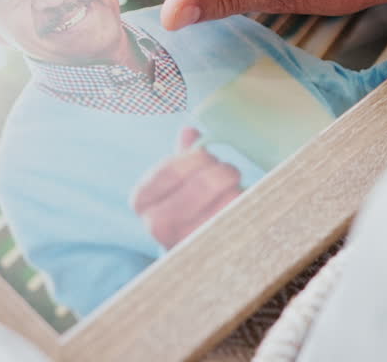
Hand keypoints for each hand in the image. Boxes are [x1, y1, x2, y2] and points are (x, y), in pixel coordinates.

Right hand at [131, 127, 241, 248]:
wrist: (187, 254)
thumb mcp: (174, 182)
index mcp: (141, 200)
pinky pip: (240, 217)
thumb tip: (190, 131)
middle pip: (202, 183)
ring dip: (235, 188)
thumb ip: (181, 156)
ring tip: (233, 188)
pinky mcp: (214, 249)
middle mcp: (157, 224)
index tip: (207, 157)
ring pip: (227, 199)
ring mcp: (186, 240)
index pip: (171, 169)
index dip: (196, 158)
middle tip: (228, 170)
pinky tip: (239, 204)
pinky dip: (245, 204)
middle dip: (221, 169)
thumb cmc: (180, 208)